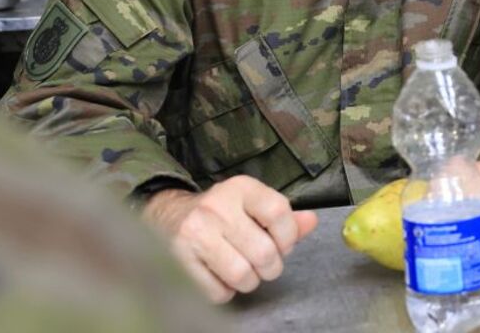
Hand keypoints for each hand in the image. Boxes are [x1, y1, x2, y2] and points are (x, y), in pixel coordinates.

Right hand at [142, 175, 317, 303]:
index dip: (289, 237)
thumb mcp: (252, 205)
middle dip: (271, 267)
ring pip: (242, 275)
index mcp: (241, 188)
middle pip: (264, 252)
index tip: (284, 244)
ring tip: (244, 271)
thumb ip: (284, 217)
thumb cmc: (221, 214)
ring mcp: (195, 234)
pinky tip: (221, 276)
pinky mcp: (178, 259)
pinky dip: (225, 291)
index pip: (279, 212)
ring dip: (249, 281)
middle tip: (264, 264)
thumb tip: (312, 221)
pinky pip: (217, 291)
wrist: (167, 216)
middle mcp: (216, 207)